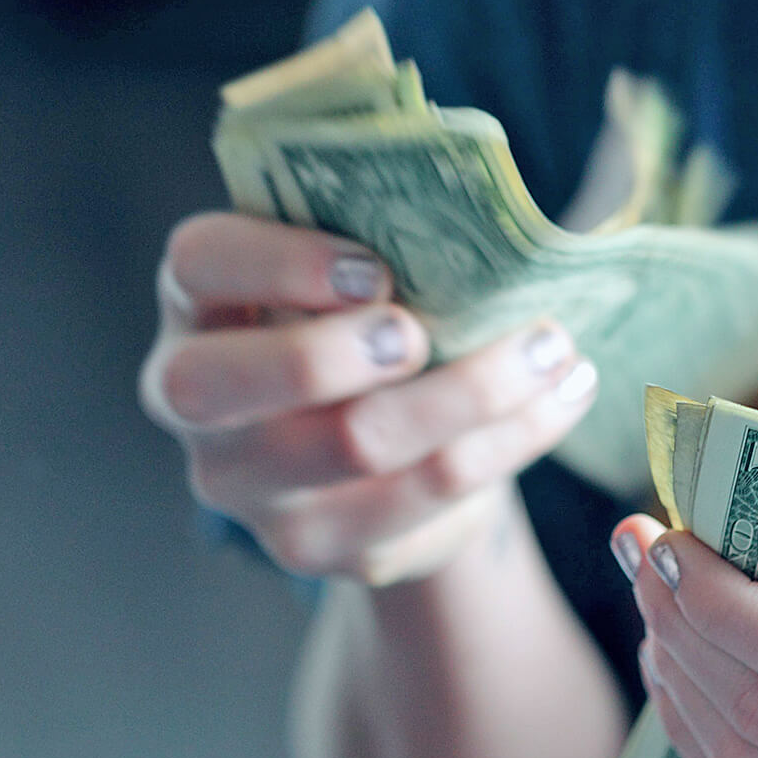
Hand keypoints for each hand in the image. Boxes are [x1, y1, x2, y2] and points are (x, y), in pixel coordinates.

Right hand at [140, 212, 598, 583]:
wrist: (386, 446)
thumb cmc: (368, 319)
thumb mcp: (354, 267)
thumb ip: (380, 232)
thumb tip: (480, 211)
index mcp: (199, 302)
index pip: (199, 264)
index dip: (278, 263)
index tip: (375, 269)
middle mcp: (196, 402)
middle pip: (229, 384)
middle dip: (335, 353)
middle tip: (424, 332)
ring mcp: (252, 487)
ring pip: (355, 444)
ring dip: (473, 391)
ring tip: (553, 348)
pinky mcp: (323, 546)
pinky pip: (428, 496)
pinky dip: (511, 439)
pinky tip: (562, 397)